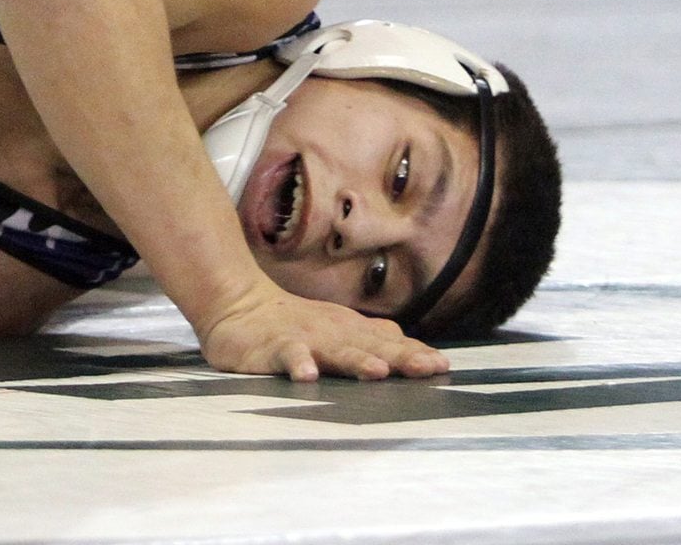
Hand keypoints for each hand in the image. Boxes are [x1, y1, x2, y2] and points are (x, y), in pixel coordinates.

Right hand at [201, 283, 449, 382]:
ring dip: (356, 359)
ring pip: (334, 349)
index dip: (415, 354)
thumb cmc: (293, 323)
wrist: (237, 303)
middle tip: (427, 369)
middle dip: (400, 358)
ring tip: (377, 371)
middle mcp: (332, 332)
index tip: (443, 367)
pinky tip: (307, 377)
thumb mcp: (336, 327)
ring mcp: (304, 339)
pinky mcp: (273, 347)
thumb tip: (411, 344)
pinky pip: (287, 356)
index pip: (389, 343)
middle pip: (371, 346)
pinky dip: (297, 364)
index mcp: (350, 330)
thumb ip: (371, 337)